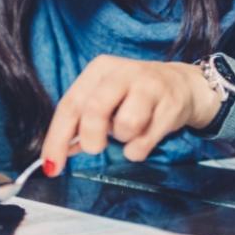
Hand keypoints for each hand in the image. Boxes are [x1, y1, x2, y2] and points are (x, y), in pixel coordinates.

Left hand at [40, 54, 219, 175]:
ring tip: (129, 132)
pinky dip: (139, 149)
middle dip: (90, 137)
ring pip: (125, 125)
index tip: (52, 165)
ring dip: (123, 140)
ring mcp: (149, 86)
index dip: (57, 137)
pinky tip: (144, 137)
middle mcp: (123, 72)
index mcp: (100, 69)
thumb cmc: (135, 95)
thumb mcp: (105, 100)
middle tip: (94, 147)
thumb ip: (79, 124)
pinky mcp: (171, 104)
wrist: (183, 84)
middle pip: (95, 109)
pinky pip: (146, 140)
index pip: (71, 104)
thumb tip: (55, 155)